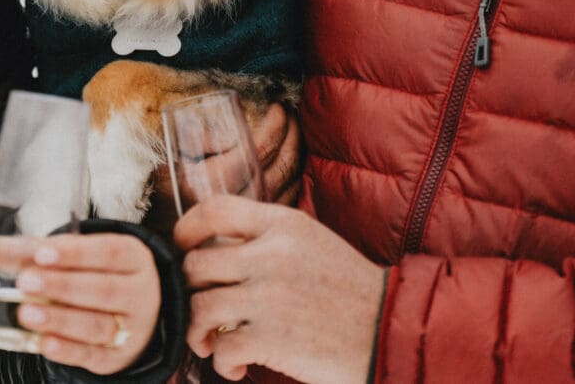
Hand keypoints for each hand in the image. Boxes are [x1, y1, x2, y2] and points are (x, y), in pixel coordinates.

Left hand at [0, 234, 159, 373]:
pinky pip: (94, 356)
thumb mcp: (77, 257)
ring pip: (98, 324)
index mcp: (133, 257)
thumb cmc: (97, 275)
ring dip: (61, 319)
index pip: (109, 251)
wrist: (132, 314)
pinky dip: (69, 351)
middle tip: (25, 281)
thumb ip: (31, 250)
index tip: (42, 253)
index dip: (76, 253)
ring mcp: (132, 327)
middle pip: (103, 289)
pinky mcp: (118, 356)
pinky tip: (45, 343)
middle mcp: (139, 292)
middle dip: (61, 285)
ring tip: (27, 313)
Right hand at [145, 103, 301, 233]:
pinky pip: (290, 196)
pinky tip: (293, 163)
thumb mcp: (173, 159)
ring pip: (291, 178)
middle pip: (283, 161)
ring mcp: (254, 213)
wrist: (167, 240)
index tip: (277, 107)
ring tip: (295, 132)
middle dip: (292, 133)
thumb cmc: (165, 194)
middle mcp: (242, 197)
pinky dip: (295, 175)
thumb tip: (233, 127)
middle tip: (292, 115)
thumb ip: (199, 139)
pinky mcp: (260, 224)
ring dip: (297, 151)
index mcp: (220, 178)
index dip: (276, 124)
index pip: (261, 146)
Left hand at [174, 196, 384, 383]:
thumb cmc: (349, 290)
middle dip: (187, 291)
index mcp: (283, 224)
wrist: (393, 331)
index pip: (214, 208)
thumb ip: (266, 237)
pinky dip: (220, 362)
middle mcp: (272, 254)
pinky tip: (235, 366)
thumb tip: (213, 246)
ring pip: (198, 308)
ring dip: (197, 331)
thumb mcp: (311, 242)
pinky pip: (220, 347)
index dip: (185, 228)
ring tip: (211, 342)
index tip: (181, 249)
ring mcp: (270, 296)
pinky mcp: (271, 339)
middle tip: (198, 308)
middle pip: (195, 263)